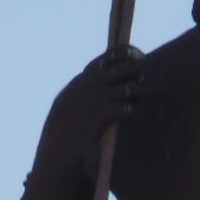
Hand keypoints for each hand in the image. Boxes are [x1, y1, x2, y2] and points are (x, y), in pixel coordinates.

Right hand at [40, 44, 145, 180]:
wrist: (58, 146)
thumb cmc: (65, 126)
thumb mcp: (70, 99)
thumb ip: (86, 86)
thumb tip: (101, 75)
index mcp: (85, 77)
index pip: (112, 55)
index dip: (129, 53)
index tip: (139, 56)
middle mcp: (93, 83)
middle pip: (127, 68)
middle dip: (138, 72)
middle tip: (141, 80)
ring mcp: (99, 98)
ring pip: (131, 89)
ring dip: (137, 96)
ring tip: (134, 104)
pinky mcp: (105, 114)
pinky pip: (129, 109)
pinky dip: (132, 115)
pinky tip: (129, 121)